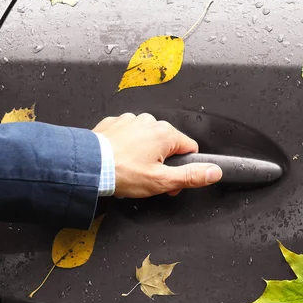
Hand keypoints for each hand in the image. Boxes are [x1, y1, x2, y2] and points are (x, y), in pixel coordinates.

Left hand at [93, 113, 221, 197]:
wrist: (88, 166)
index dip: (183, 170)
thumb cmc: (121, 173)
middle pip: (168, 145)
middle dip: (162, 163)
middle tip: (148, 180)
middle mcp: (149, 122)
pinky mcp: (115, 123)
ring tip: (130, 170)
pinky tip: (120, 160)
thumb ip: (191, 176)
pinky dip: (127, 147)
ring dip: (143, 154)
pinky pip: (129, 135)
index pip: (189, 149)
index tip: (170, 182)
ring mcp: (131, 120)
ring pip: (147, 140)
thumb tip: (214, 171)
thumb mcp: (162, 181)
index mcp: (165, 134)